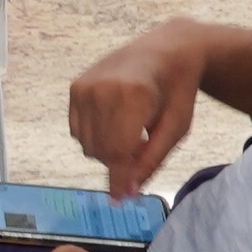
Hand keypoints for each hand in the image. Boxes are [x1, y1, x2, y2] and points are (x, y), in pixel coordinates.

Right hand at [68, 23, 215, 197]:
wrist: (165, 50)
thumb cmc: (176, 91)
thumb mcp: (176, 128)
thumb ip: (151, 160)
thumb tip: (128, 192)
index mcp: (133, 94)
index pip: (119, 150)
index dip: (121, 178)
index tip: (121, 200)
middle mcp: (102, 88)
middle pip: (101, 150)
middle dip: (119, 162)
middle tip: (143, 149)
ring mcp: (85, 86)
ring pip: (87, 145)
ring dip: (108, 151)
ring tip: (131, 131)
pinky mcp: (75, 87)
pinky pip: (78, 131)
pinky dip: (95, 137)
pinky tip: (116, 122)